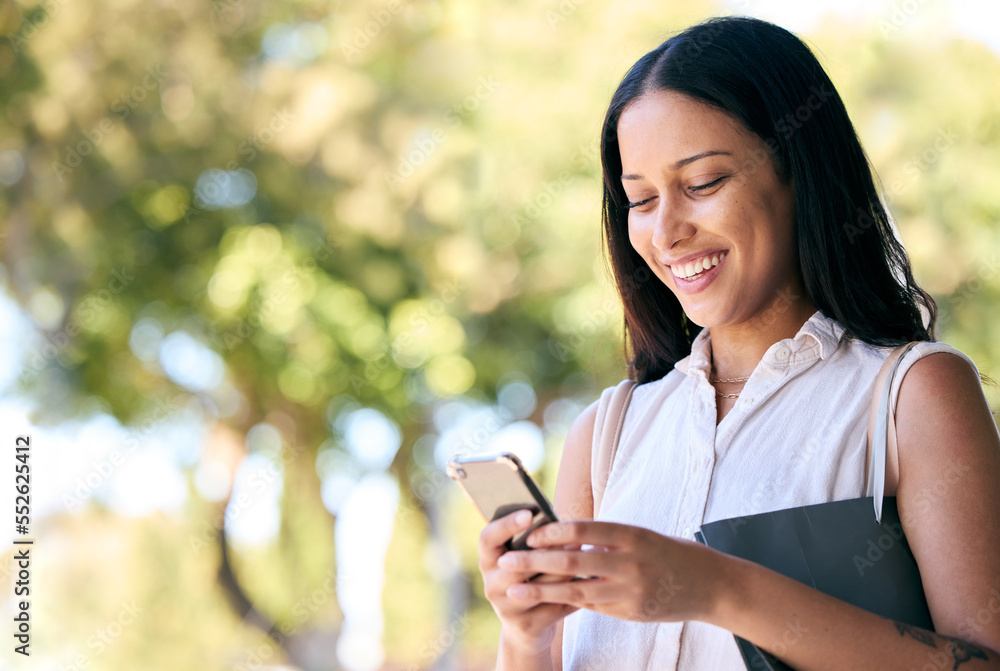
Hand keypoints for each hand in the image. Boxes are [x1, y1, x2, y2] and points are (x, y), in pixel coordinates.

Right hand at [478, 509, 578, 654]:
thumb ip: (532, 543)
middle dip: (547, 550)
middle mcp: (491, 585)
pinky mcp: (526, 625)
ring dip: (566, 570)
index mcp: (488, 561)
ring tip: (585, 554)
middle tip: (573, 537)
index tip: (530, 513)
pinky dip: (576, 595)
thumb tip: (558, 521)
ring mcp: (506, 608)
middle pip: (517, 564)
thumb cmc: (528, 580)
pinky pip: (555, 607)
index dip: (507, 524)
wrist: (524, 628)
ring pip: (541, 586)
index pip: (488, 538)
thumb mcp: (521, 560)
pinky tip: (592, 584)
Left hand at [495, 520, 728, 623]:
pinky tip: (546, 601)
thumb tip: (563, 535)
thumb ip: (606, 538)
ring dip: (541, 590)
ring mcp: (630, 590)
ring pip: (577, 591)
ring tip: (513, 590)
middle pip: (573, 560)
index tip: (528, 532)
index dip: (552, 530)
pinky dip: (569, 602)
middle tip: (506, 561)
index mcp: (631, 534)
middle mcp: (630, 561)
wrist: (710, 584)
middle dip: (535, 561)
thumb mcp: (640, 536)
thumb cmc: (669, 552)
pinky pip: (593, 606)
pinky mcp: (631, 612)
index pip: (583, 528)